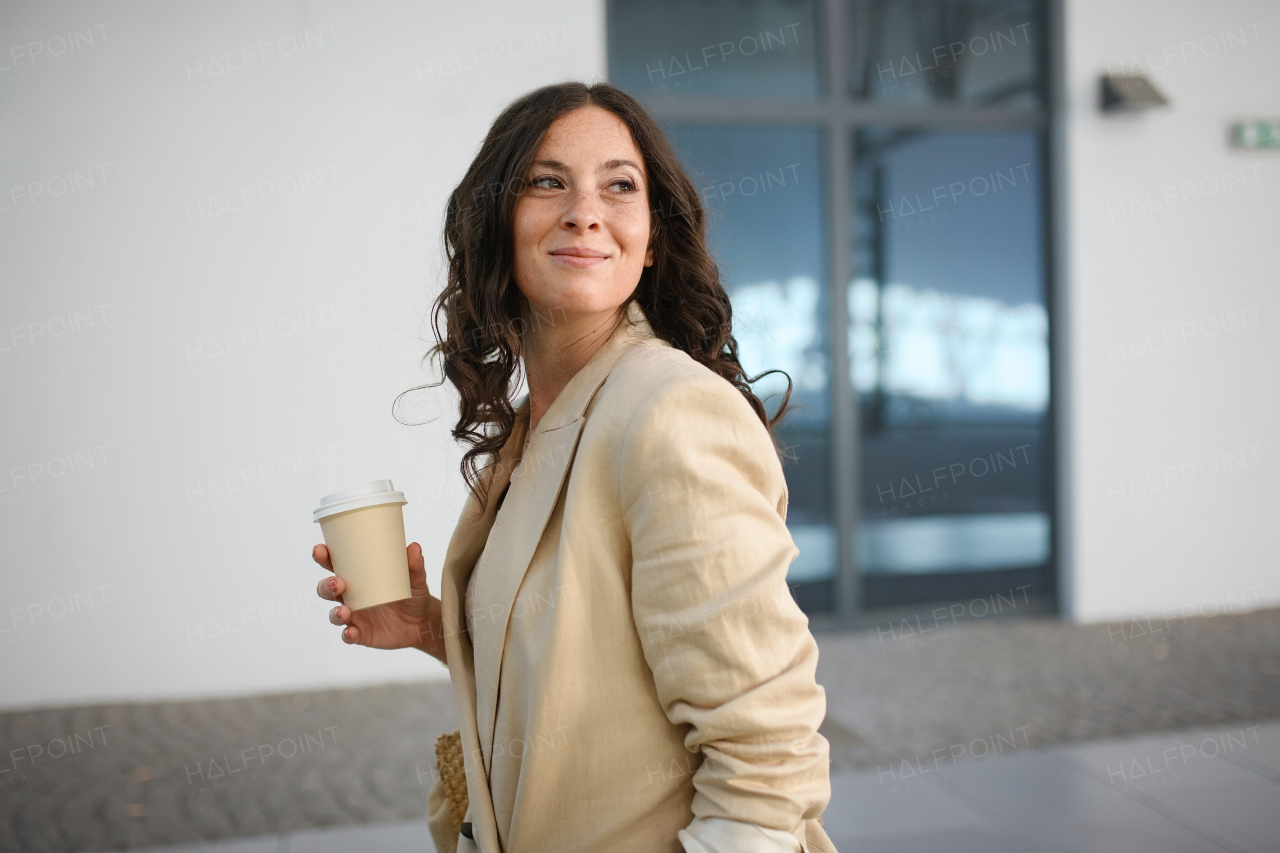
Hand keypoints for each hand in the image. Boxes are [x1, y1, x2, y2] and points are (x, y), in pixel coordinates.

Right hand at [313, 541, 446, 663]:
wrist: (424, 622)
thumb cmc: (413, 594)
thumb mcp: (416, 579)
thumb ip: (415, 564)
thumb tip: (414, 547)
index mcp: (358, 577)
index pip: (335, 565)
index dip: (324, 557)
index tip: (320, 550)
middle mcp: (351, 596)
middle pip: (327, 590)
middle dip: (326, 586)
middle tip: (337, 583)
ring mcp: (355, 616)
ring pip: (335, 614)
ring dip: (335, 612)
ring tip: (344, 611)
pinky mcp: (362, 634)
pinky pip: (348, 635)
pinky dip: (347, 634)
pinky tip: (351, 632)